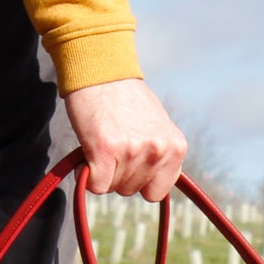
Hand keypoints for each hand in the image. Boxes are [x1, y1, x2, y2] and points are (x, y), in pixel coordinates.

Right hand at [62, 78, 187, 200]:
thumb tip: (153, 185)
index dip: (140, 181)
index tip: (130, 163)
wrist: (101, 72)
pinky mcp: (106, 151)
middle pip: (133, 191)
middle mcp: (158, 151)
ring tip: (103, 142)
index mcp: (176, 147)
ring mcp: (133, 151)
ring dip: (103, 172)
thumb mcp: (157, 127)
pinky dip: (87, 176)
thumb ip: (160, 154)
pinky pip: (96, 186)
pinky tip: (89, 155)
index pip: (157, 191)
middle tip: (113, 146)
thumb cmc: (126, 99)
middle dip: (120, 175)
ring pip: (113, 188)